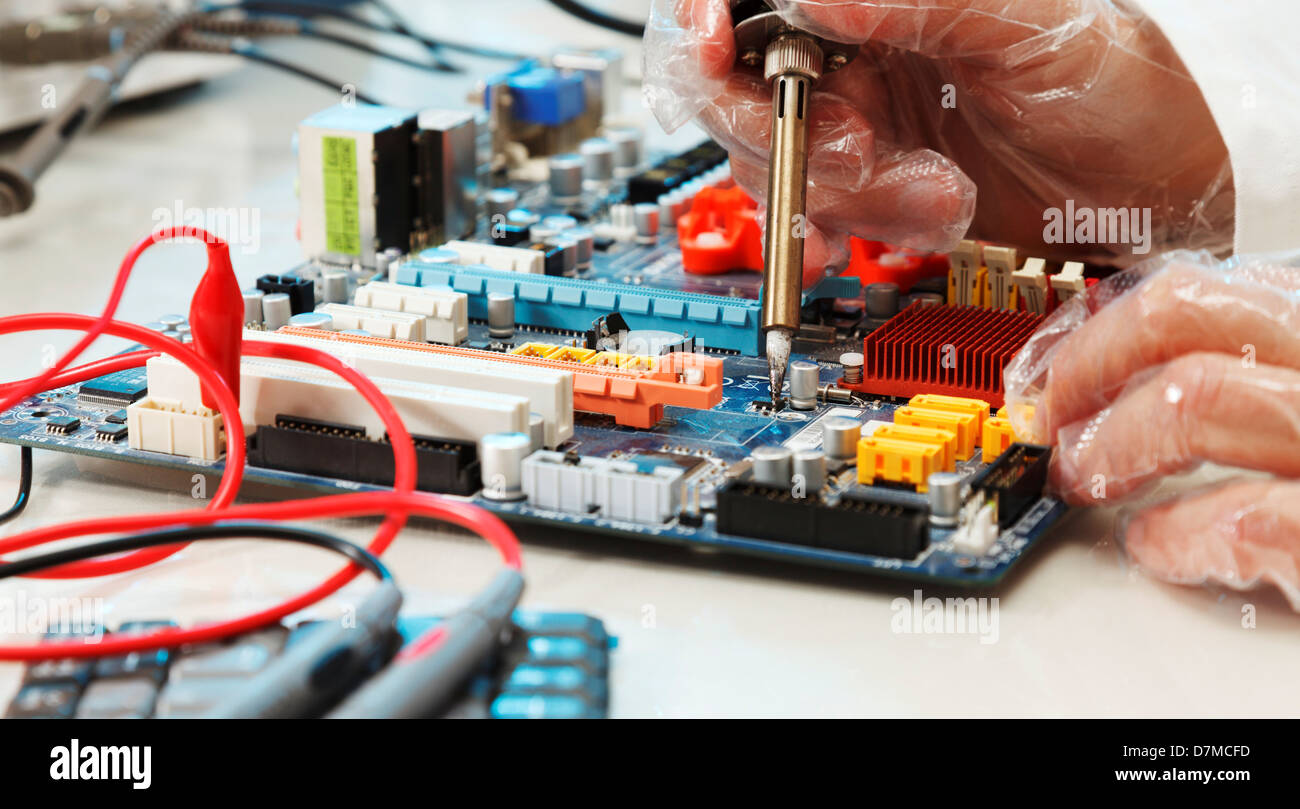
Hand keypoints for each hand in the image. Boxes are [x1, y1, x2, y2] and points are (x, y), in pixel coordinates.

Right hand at [644, 0, 1232, 277]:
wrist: (1153, 183)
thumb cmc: (1116, 83)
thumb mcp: (1025, 28)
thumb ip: (917, 2)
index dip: (710, 18)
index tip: (714, 53)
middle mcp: (852, 43)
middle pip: (735, 79)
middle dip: (786, 131)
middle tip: (854, 153)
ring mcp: (854, 111)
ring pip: (771, 153)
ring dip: (842, 190)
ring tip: (929, 191)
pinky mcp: (865, 176)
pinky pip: (806, 205)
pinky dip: (836, 226)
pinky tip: (881, 226)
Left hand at [1003, 254, 1299, 608]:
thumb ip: (1275, 371)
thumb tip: (1160, 380)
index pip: (1210, 290)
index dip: (1109, 327)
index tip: (1060, 364)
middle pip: (1189, 315)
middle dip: (1092, 363)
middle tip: (1055, 415)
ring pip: (1202, 397)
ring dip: (1116, 442)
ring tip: (1089, 477)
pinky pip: (1254, 519)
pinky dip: (1183, 534)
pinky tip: (1162, 547)